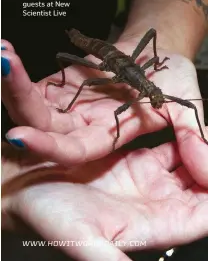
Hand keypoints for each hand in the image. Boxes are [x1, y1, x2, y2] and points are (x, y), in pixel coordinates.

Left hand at [1, 39, 207, 185]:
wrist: (157, 53)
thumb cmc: (171, 78)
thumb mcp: (182, 107)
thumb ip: (190, 136)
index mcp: (106, 136)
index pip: (73, 151)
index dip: (48, 148)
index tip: (17, 137)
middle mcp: (82, 124)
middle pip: (42, 124)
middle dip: (17, 96)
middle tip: (2, 65)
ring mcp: (69, 102)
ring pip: (32, 101)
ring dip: (13, 80)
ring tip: (3, 55)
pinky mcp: (62, 82)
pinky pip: (35, 80)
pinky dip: (20, 68)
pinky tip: (7, 53)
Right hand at [2, 141, 207, 259]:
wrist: (23, 188)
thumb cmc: (47, 217)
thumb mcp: (83, 242)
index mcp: (154, 225)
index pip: (204, 212)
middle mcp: (156, 203)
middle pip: (203, 185)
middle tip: (207, 134)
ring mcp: (146, 178)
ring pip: (189, 163)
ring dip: (199, 146)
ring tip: (199, 123)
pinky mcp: (133, 159)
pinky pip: (169, 146)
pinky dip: (180, 135)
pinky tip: (182, 122)